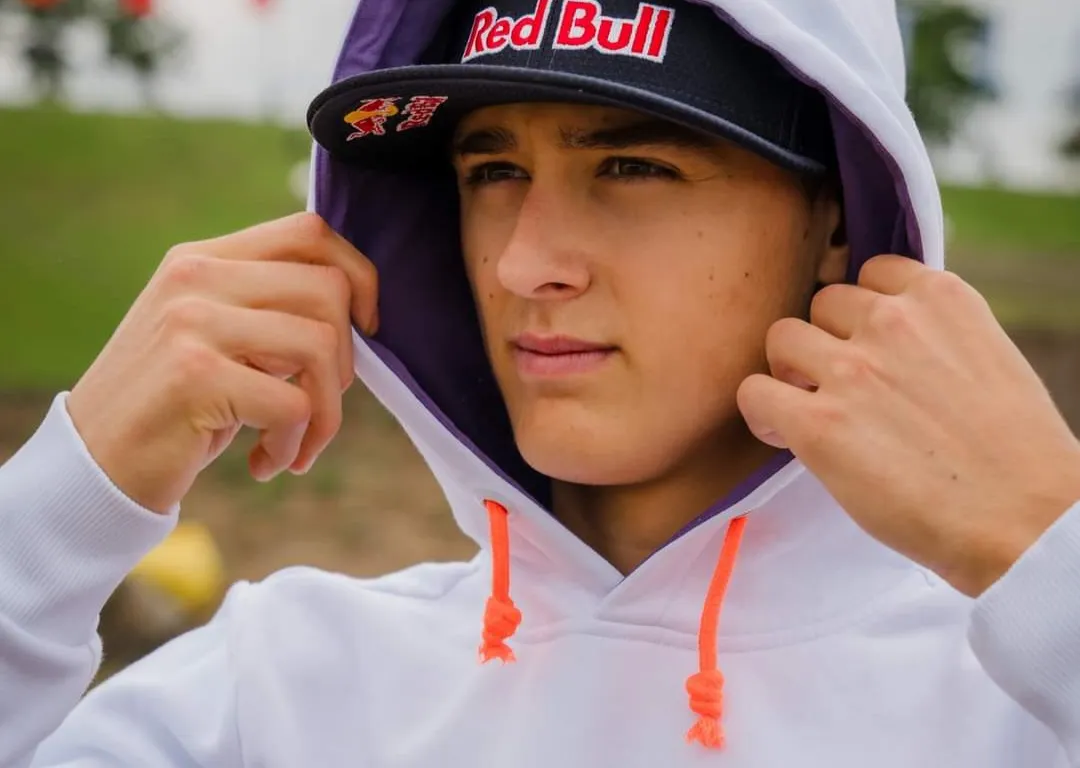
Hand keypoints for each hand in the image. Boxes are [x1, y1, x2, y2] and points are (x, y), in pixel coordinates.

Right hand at [67, 213, 377, 513]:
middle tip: (315, 408)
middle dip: (344, 364)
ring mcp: (191, 321)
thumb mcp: (216, 338)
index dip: (359, 276)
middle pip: (330, 291)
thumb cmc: (174, 409)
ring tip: (291, 445)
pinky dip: (293, 445)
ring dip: (324, 415)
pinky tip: (264, 465)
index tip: (366, 328)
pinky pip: (294, 405)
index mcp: (204, 259)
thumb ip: (269, 309)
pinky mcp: (194, 375)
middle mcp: (196, 277)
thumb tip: (359, 309)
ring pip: (322, 346)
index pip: (309, 232)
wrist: (93, 468)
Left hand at [737, 255, 1079, 595]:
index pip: (872, 273)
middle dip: (827, 340)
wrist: (1024, 519)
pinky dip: (762, 413)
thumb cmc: (1013, 456)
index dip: (861, 314)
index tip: (866, 343)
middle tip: (838, 385)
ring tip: (809, 408)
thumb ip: (933, 337)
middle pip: (823, 304)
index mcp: (941, 298)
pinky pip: (754, 393)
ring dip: (790, 371)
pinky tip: (785, 436)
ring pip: (782, 338)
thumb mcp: (985, 359)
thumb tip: (887, 344)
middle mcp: (891, 322)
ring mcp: (851, 369)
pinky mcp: (818, 423)